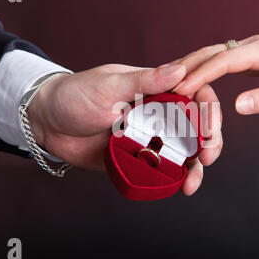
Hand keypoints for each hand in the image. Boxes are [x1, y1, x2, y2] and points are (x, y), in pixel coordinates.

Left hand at [27, 63, 221, 195]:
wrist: (47, 124)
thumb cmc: (75, 95)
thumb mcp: (109, 85)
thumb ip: (144, 81)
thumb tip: (180, 72)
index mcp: (156, 89)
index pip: (195, 93)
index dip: (209, 109)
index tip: (211, 127)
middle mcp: (158, 113)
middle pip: (196, 126)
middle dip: (209, 142)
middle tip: (208, 156)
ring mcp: (149, 137)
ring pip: (183, 151)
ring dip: (196, 166)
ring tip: (193, 182)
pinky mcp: (138, 157)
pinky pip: (162, 169)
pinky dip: (174, 178)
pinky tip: (180, 186)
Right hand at [172, 35, 258, 113]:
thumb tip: (237, 106)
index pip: (224, 60)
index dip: (200, 74)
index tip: (180, 90)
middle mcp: (254, 45)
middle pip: (212, 52)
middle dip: (186, 68)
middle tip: (163, 87)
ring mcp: (251, 49)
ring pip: (214, 55)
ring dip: (192, 68)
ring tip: (170, 85)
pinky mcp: (252, 56)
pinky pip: (222, 61)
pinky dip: (204, 70)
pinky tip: (194, 82)